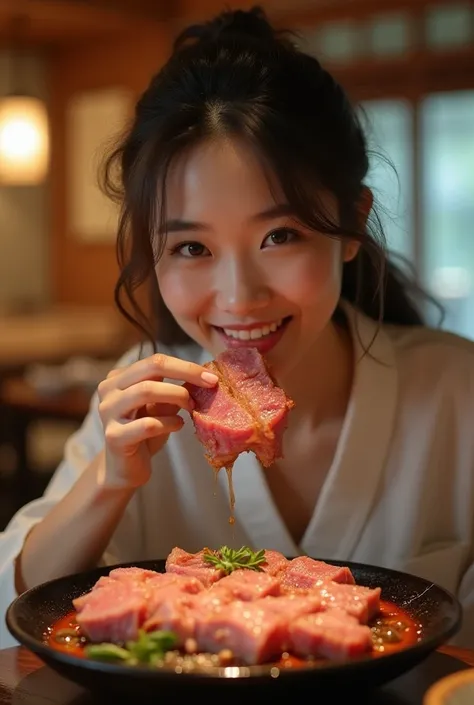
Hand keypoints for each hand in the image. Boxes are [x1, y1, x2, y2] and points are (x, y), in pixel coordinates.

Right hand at [96, 353, 217, 488]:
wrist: (125, 468)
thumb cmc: (144, 433)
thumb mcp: (161, 407)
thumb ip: (174, 391)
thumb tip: (203, 377)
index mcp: (119, 377)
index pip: (155, 361)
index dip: (186, 366)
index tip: (210, 376)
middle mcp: (108, 390)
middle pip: (150, 369)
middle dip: (185, 374)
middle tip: (208, 387)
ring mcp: (108, 412)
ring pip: (146, 391)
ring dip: (177, 397)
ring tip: (191, 408)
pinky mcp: (114, 436)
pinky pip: (148, 424)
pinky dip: (169, 422)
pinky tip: (178, 425)